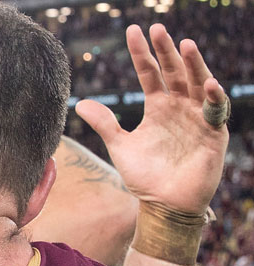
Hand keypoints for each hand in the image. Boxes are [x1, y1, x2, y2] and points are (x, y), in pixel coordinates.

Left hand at [75, 24, 227, 213]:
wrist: (164, 204)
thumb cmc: (145, 176)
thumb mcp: (121, 146)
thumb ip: (105, 124)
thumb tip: (80, 103)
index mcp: (158, 107)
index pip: (150, 73)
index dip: (142, 53)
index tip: (133, 31)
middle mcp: (180, 107)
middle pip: (174, 72)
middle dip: (167, 51)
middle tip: (157, 28)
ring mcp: (198, 117)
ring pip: (197, 84)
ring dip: (193, 65)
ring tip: (185, 45)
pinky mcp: (214, 133)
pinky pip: (216, 111)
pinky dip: (213, 97)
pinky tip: (207, 84)